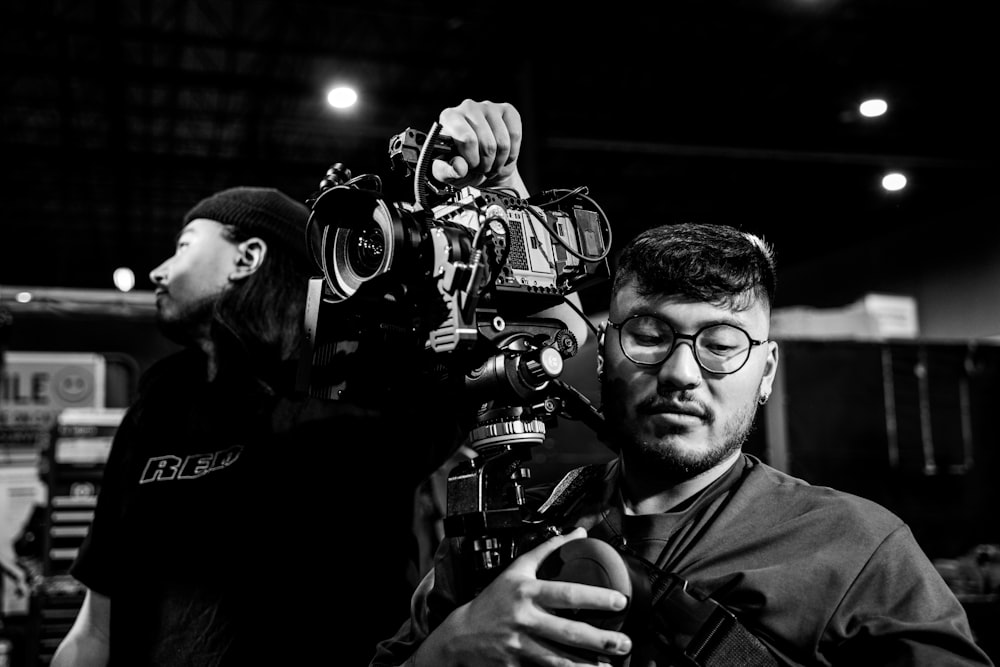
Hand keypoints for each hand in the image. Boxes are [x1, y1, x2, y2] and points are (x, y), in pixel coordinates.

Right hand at [415, 527, 633, 665]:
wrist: (461, 635)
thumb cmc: (494, 600)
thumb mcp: (516, 569)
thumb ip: (548, 550)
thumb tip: (578, 533)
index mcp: (527, 592)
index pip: (566, 594)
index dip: (595, 598)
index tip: (619, 602)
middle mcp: (524, 619)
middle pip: (568, 631)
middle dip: (599, 639)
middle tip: (623, 642)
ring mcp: (520, 645)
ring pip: (559, 658)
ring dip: (586, 664)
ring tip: (610, 666)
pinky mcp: (515, 666)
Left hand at [433, 99, 526, 196]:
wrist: (479, 163)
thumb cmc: (461, 165)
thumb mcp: (448, 173)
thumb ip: (449, 171)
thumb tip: (460, 167)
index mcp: (448, 118)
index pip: (468, 139)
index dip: (473, 160)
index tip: (471, 167)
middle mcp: (468, 107)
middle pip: (487, 144)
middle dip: (486, 164)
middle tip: (481, 169)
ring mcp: (488, 107)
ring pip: (503, 142)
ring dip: (499, 162)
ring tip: (491, 165)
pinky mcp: (507, 110)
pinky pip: (515, 135)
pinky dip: (511, 154)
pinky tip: (503, 157)